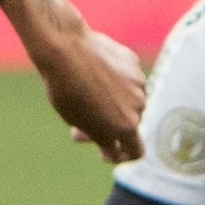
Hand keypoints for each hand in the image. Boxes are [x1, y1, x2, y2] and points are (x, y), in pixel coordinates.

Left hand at [37, 16, 145, 164]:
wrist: (65, 49)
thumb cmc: (66, 89)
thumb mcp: (79, 121)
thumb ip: (100, 136)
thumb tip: (111, 147)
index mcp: (126, 127)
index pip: (135, 152)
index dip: (121, 156)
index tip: (106, 151)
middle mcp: (139, 107)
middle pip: (128, 125)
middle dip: (110, 127)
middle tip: (82, 126)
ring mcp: (138, 83)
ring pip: (128, 101)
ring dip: (112, 103)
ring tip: (85, 93)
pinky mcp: (133, 63)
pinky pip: (126, 79)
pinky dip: (113, 81)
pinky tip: (92, 72)